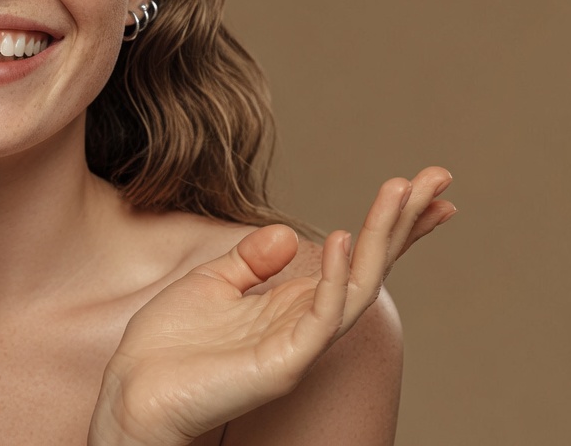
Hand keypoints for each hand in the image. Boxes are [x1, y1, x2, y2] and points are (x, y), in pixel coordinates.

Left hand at [90, 166, 455, 445]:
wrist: (133, 393)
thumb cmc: (168, 347)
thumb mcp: (210, 285)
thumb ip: (251, 261)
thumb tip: (290, 234)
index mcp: (292, 304)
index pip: (355, 258)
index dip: (392, 226)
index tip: (426, 187)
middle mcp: (305, 323)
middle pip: (370, 266)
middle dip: (403, 222)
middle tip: (438, 177)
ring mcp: (298, 345)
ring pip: (358, 286)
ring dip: (381, 238)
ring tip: (399, 193)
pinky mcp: (282, 365)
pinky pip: (321, 318)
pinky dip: (334, 279)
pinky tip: (342, 240)